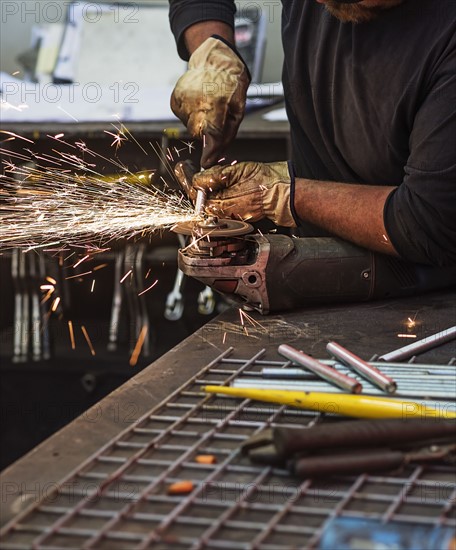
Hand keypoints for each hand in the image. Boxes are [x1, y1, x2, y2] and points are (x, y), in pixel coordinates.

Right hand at [171, 36, 249, 167]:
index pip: (212, 134)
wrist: (214, 61)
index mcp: (217, 104)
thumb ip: (227, 134)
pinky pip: (182, 119)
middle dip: (206, 132)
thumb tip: (216, 155)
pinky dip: (190, 115)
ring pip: (189, 127)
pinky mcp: (174, 101)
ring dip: (198, 122)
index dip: (209, 151)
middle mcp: (196, 102)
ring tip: (206, 105)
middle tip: (214, 117)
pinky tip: (196, 103)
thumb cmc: (230, 87)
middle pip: (198, 134)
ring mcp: (183, 101)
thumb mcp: (237, 111)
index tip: (206, 162)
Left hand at [191, 161, 296, 226]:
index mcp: (221, 205)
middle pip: (200, 201)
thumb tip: (198, 179)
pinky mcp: (237, 216)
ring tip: (202, 176)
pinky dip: (215, 195)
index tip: (181, 169)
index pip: (195, 195)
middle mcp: (224, 215)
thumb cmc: (265, 182)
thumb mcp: (237, 172)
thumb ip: (214, 177)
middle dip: (194, 185)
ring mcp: (231, 217)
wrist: (284, 194)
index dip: (186, 180)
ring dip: (204, 190)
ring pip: (210, 203)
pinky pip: (221, 206)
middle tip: (187, 170)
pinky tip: (218, 185)